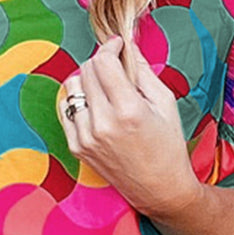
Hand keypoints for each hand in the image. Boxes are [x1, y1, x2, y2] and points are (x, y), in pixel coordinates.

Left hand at [58, 35, 198, 217]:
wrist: (159, 188)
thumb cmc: (168, 146)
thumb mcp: (165, 103)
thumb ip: (142, 71)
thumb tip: (127, 46)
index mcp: (128, 110)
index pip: (103, 62)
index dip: (110, 47)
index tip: (118, 45)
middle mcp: (102, 123)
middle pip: (86, 71)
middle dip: (101, 63)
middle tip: (116, 70)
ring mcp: (85, 137)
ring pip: (72, 87)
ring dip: (88, 81)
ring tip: (106, 90)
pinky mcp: (76, 147)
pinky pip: (65, 108)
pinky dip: (78, 101)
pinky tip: (96, 107)